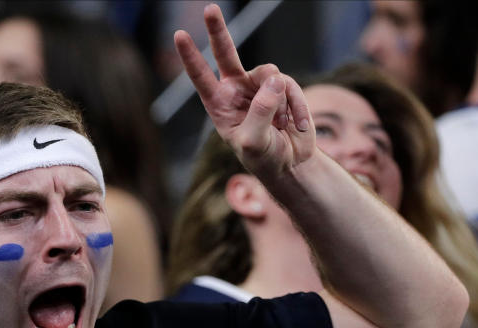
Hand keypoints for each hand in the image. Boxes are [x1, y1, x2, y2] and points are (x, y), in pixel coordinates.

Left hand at [174, 3, 313, 179]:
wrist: (290, 162)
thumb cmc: (263, 157)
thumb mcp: (255, 141)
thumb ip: (261, 111)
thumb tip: (274, 79)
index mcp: (219, 104)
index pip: (201, 77)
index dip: (191, 56)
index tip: (179, 34)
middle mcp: (235, 90)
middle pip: (225, 53)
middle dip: (218, 30)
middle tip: (209, 9)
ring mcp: (258, 85)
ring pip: (270, 73)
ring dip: (280, 100)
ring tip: (283, 125)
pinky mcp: (282, 86)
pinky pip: (290, 85)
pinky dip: (297, 105)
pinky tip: (297, 125)